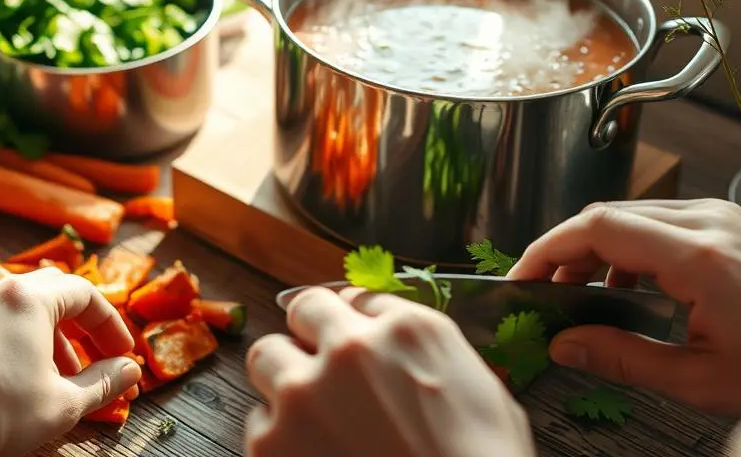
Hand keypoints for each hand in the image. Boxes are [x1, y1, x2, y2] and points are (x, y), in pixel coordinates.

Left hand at [0, 269, 141, 456]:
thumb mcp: (63, 404)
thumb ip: (104, 383)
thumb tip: (129, 371)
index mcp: (26, 299)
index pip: (84, 294)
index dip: (109, 325)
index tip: (120, 355)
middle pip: (41, 294)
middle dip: (69, 328)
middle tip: (81, 365)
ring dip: (26, 337)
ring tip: (34, 378)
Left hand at [244, 287, 534, 456]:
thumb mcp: (482, 392)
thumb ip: (427, 352)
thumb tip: (393, 339)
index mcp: (409, 332)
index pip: (359, 298)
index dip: (358, 324)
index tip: (358, 342)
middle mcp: (350, 349)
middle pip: (304, 310)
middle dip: (311, 336)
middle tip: (325, 370)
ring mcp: (304, 393)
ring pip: (267, 357)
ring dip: (285, 380)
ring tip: (314, 419)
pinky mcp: (272, 442)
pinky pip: (257, 423)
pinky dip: (279, 439)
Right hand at [508, 198, 740, 414]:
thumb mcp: (701, 378)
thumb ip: (623, 358)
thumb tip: (565, 347)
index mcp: (698, 258)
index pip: (597, 228)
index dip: (548, 249)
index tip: (524, 278)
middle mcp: (706, 222)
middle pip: (606, 214)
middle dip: (564, 250)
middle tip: (543, 292)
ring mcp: (718, 215)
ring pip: (629, 214)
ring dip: (595, 247)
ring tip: (581, 294)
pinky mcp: (725, 219)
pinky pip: (657, 219)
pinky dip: (628, 245)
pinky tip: (628, 286)